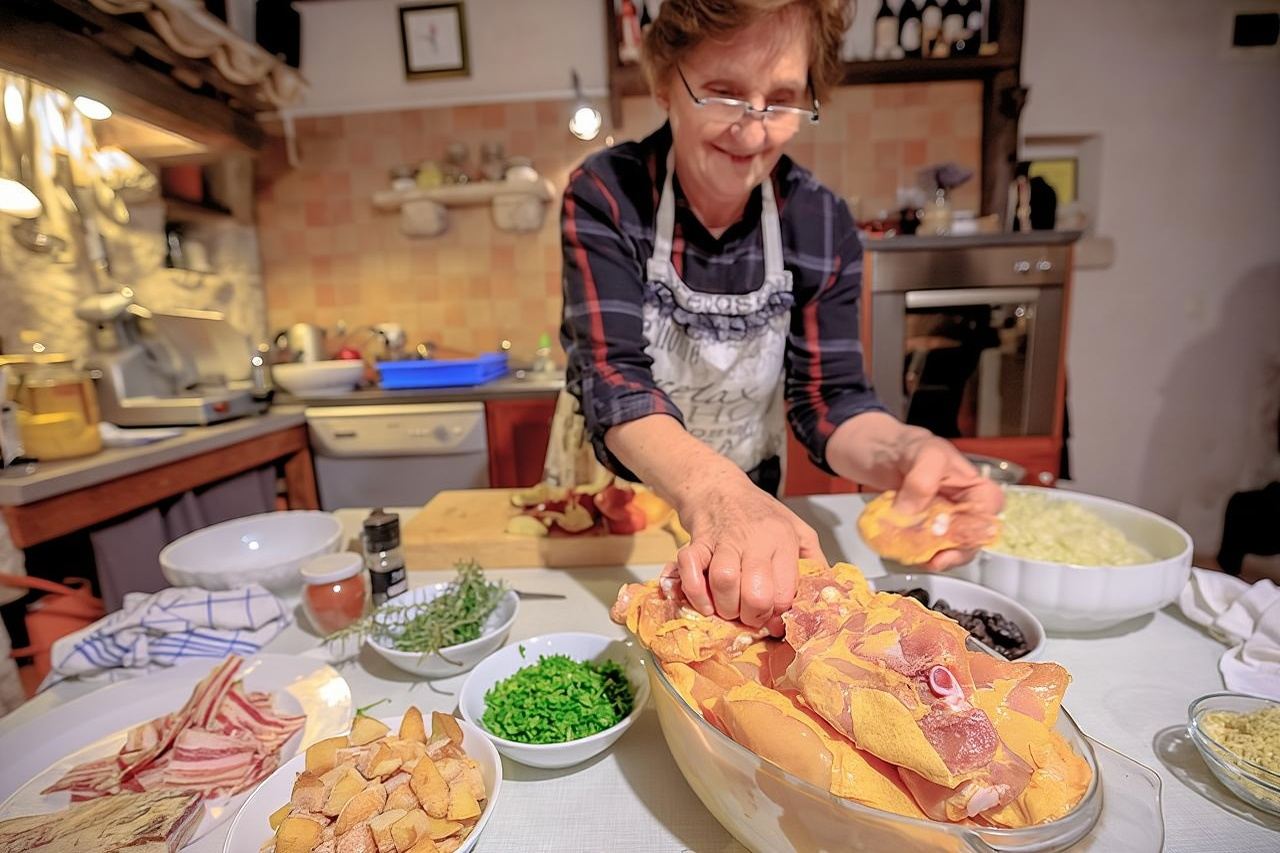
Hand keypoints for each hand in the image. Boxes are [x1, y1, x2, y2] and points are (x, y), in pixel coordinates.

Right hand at [663, 469, 827, 634]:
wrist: (718, 486)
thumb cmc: (759, 513)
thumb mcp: (797, 529)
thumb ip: (814, 561)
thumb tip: (827, 594)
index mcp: (783, 539)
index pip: (784, 592)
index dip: (778, 617)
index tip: (774, 621)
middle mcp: (754, 539)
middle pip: (755, 593)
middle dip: (752, 617)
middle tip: (750, 617)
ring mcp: (723, 540)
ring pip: (724, 581)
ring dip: (725, 607)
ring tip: (729, 608)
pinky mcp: (696, 541)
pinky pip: (689, 568)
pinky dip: (695, 592)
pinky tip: (705, 602)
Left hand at [891, 435, 1003, 570]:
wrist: (877, 451)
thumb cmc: (910, 445)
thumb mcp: (925, 454)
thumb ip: (923, 482)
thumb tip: (911, 514)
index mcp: (974, 486)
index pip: (988, 510)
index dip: (977, 527)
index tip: (957, 536)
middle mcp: (962, 506)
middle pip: (971, 536)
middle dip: (956, 551)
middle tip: (938, 559)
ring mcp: (941, 519)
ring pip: (948, 546)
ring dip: (935, 555)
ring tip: (920, 559)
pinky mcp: (920, 528)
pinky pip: (924, 546)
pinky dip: (916, 552)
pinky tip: (906, 552)